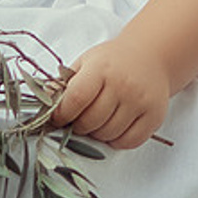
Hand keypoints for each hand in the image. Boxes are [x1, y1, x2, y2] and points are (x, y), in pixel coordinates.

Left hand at [51, 30, 175, 150]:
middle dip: (79, 126)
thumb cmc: (113, 61)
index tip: (59, 118)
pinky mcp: (154, 115)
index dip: (62, 114)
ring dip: (97, 134)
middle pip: (90, 121)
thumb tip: (43, 104)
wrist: (152, 55)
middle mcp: (123, 84)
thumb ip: (65, 83)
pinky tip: (115, 127)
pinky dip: (117, 141)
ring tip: (98, 121)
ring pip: (108, 134)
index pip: (76, 99)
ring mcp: (140, 101)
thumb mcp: (87, 62)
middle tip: (79, 120)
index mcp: (101, 68)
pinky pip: (128, 142)